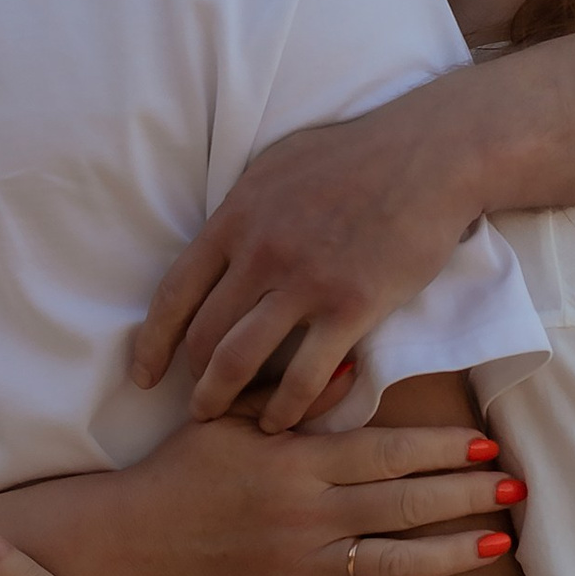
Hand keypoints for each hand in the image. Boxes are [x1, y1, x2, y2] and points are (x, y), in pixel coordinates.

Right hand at [103, 409, 520, 575]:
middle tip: (514, 484)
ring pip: (391, 563)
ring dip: (451, 554)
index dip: (439, 448)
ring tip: (499, 542)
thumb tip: (357, 367)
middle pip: (402, 506)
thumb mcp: (232, 414)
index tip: (485, 441)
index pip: (384, 454)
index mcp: (297, 462)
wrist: (141, 535)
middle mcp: (307, 515)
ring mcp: (303, 565)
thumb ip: (296, 396)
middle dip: (464, 494)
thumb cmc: (189, 465)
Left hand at [129, 90, 479, 428]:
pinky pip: (304, 376)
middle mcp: (261, 252)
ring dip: (222, 398)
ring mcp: (304, 282)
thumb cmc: (360, 153)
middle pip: (203, 333)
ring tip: (220, 419)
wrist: (431, 154)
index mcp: (237, 216)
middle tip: (193, 402)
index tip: (143, 373)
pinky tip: (280, 422)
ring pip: (239, 360)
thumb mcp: (279, 165)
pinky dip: (285, 408)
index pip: (174, 292)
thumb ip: (246, 206)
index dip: (152, 341)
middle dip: (190, 377)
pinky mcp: (351, 307)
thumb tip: (223, 229)